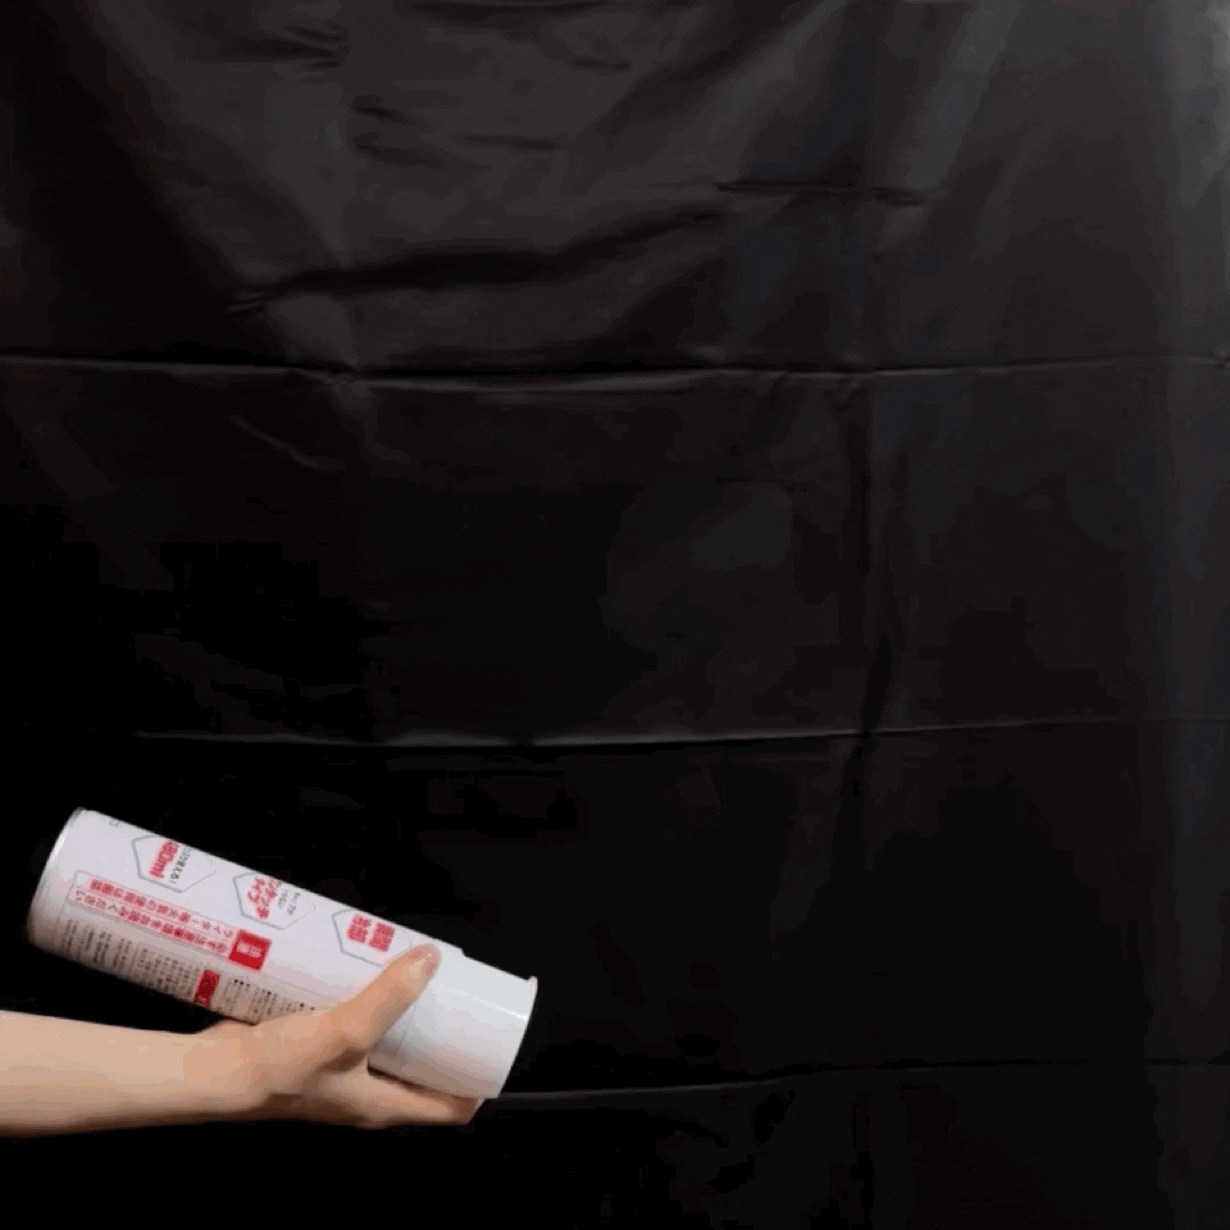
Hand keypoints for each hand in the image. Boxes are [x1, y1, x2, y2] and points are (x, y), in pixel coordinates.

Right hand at [196, 944, 480, 1128]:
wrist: (214, 1072)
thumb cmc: (282, 1069)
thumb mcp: (346, 1032)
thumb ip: (390, 998)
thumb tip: (432, 959)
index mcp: (383, 1107)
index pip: (449, 1108)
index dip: (476, 1082)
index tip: (492, 1042)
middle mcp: (366, 1094)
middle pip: (421, 1069)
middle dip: (441, 1034)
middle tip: (455, 993)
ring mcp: (342, 1072)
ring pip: (388, 1043)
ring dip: (402, 1012)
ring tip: (416, 972)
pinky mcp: (318, 1049)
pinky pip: (355, 1025)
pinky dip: (367, 1002)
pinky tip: (368, 971)